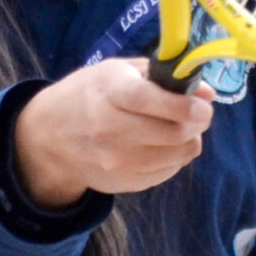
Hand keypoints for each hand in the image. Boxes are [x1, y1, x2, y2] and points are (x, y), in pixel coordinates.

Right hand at [14, 59, 213, 205]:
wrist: (48, 137)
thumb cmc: (87, 94)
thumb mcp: (117, 71)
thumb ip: (162, 76)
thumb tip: (206, 93)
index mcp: (108, 94)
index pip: (148, 101)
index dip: (182, 105)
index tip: (204, 106)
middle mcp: (110, 131)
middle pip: (173, 133)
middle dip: (196, 122)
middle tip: (199, 113)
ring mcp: (117, 162)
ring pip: (177, 155)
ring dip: (188, 140)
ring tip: (177, 127)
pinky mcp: (123, 184)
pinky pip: (168, 171)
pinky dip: (174, 157)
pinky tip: (161, 144)